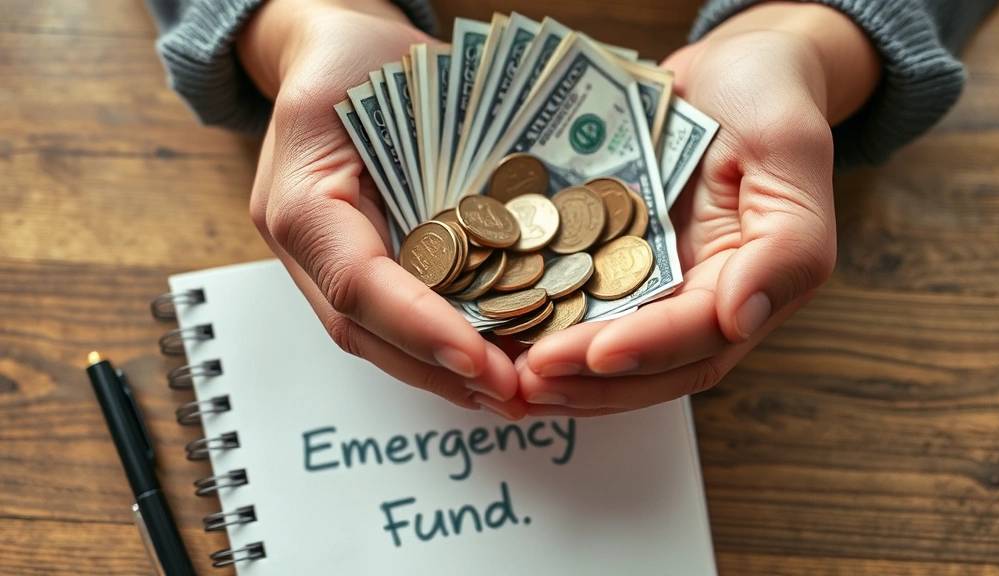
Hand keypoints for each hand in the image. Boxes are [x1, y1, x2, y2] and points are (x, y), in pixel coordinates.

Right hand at [239, 0, 526, 418]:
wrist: (328, 54)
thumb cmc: (358, 55)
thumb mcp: (396, 67)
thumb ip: (450, 131)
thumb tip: (541, 188)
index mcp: (301, 199)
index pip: (356, 283)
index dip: (419, 327)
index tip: (483, 361)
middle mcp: (304, 244)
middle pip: (365, 333)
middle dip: (440, 371)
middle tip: (514, 396)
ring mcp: (320, 261)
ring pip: (376, 340)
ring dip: (443, 374)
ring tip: (511, 395)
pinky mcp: (351, 264)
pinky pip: (391, 320)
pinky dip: (440, 347)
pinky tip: (490, 363)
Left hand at [517, 2, 880, 415]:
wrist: (725, 70)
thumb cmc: (766, 95)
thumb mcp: (787, 148)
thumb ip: (784, 241)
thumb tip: (741, 320)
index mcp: (749, 281)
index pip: (699, 335)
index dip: (648, 349)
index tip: (594, 353)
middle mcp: (701, 299)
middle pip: (650, 369)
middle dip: (589, 381)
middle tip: (528, 380)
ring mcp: (653, 286)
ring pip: (610, 357)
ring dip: (561, 378)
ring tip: (505, 380)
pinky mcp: (612, 265)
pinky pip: (576, 310)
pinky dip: (540, 332)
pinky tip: (496, 339)